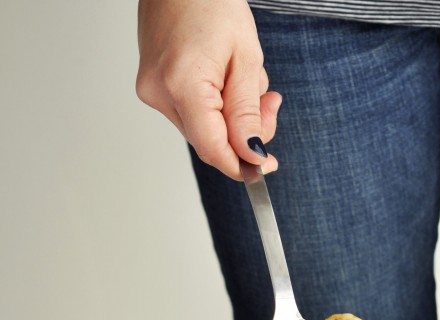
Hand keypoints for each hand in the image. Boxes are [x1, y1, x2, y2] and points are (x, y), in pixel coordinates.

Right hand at [136, 0, 280, 178]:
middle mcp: (159, 93)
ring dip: (233, 116)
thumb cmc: (211, 1)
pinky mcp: (153, 86)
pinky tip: (227, 78)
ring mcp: (152, 90)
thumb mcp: (245, 58)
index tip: (265, 166)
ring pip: (203, 128)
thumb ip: (247, 113)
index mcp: (182, 85)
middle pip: (210, 141)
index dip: (242, 165)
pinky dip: (217, 105)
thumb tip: (251, 155)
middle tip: (271, 103)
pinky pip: (193, 112)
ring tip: (247, 78)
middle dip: (245, 132)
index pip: (213, 149)